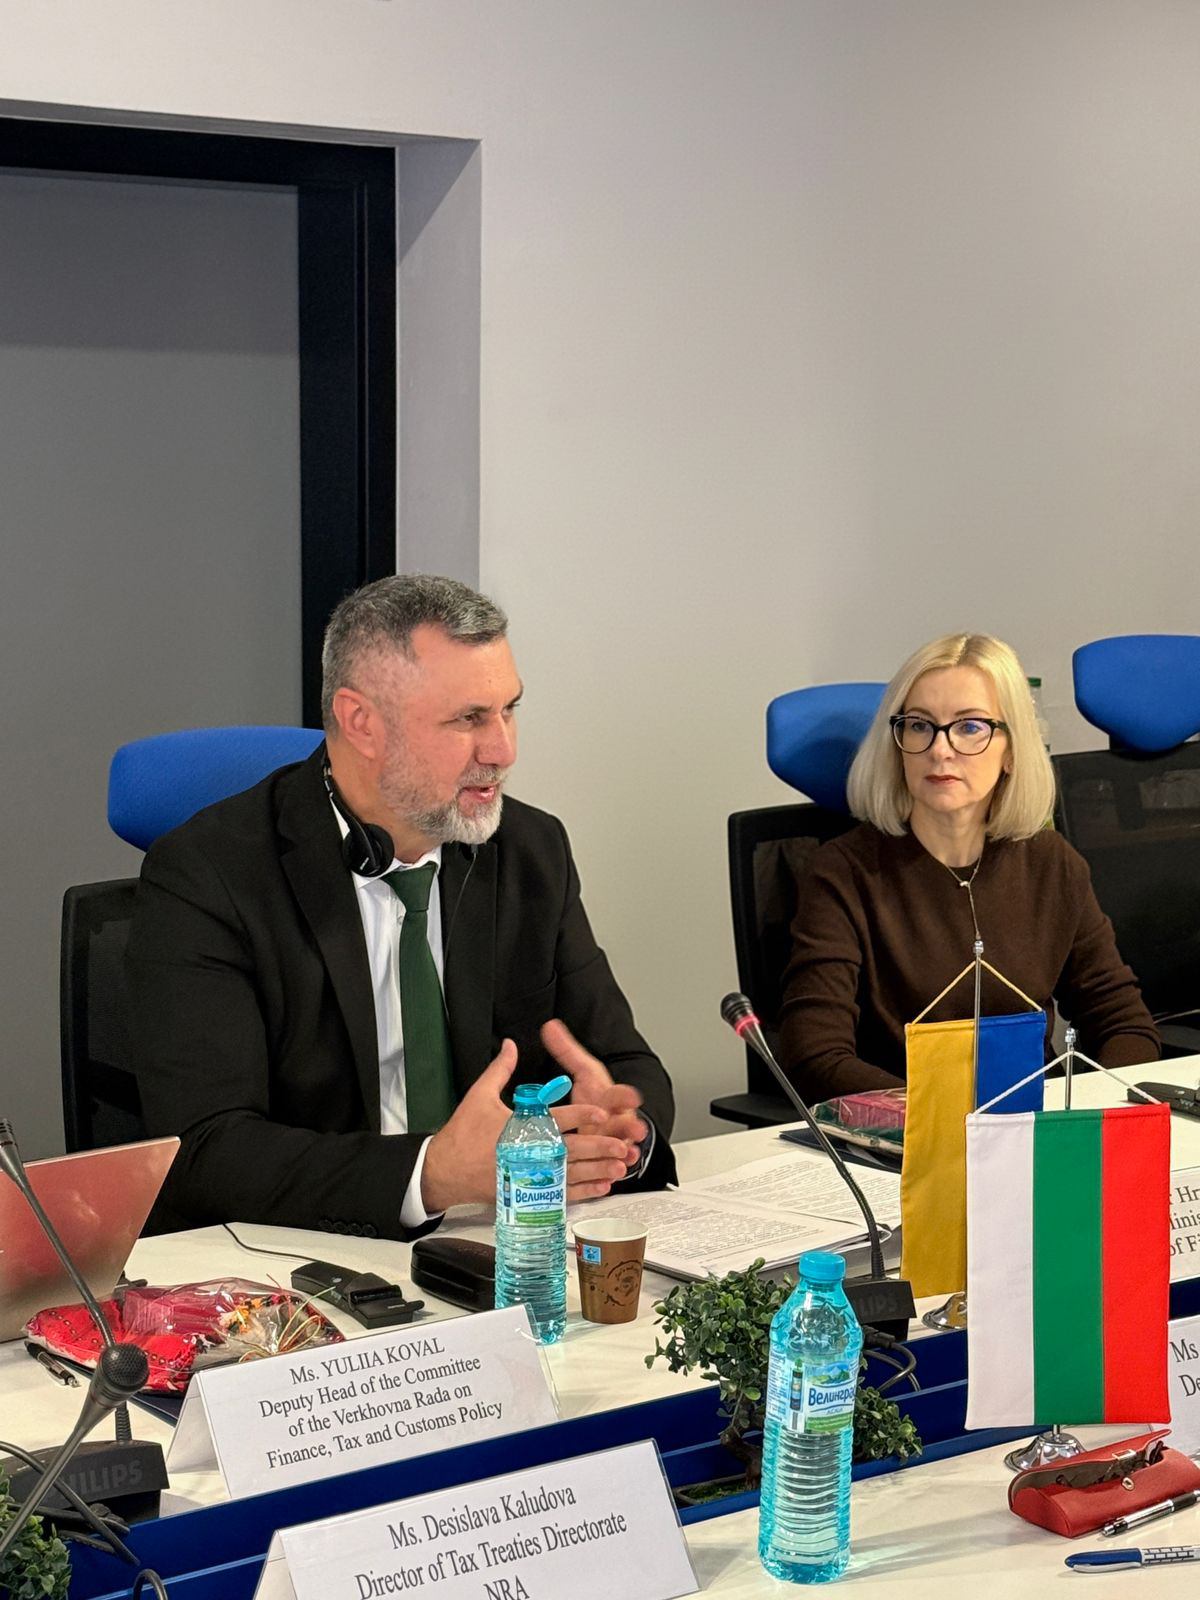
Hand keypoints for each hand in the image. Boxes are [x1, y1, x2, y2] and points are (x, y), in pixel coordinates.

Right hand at [419, 1038, 617, 1212]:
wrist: (444, 1171)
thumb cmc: (461, 1136)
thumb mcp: (479, 1095)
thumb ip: (500, 1069)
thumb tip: (510, 1045)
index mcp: (520, 1128)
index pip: (556, 1118)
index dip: (581, 1114)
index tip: (600, 1111)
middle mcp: (527, 1152)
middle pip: (570, 1149)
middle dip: (597, 1145)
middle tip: (619, 1142)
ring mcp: (527, 1175)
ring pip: (570, 1174)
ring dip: (596, 1170)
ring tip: (617, 1165)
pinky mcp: (525, 1193)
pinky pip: (560, 1194)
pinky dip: (582, 1191)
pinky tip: (599, 1186)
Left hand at [541, 1019, 647, 1201]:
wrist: (603, 1121)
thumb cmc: (594, 1096)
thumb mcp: (582, 1072)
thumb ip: (567, 1052)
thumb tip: (550, 1027)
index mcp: (609, 1096)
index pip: (619, 1092)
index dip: (626, 1094)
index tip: (631, 1094)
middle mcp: (615, 1119)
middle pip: (625, 1122)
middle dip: (631, 1125)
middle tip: (635, 1128)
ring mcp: (613, 1140)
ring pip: (622, 1146)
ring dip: (625, 1151)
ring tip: (627, 1155)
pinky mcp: (606, 1159)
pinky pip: (611, 1167)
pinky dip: (612, 1172)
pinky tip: (613, 1176)